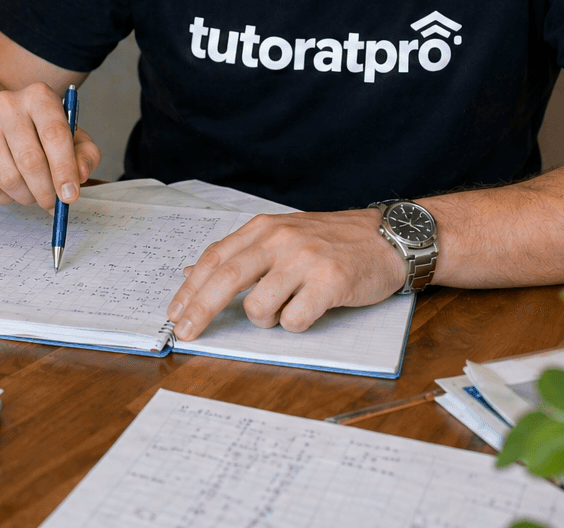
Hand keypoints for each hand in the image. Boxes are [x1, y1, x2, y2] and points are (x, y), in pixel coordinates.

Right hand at [0, 83, 100, 210]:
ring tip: (32, 194)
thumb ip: (85, 154)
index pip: (54, 134)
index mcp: (39, 96)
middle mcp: (7, 104)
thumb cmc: (41, 132)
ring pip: (7, 177)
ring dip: (25, 197)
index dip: (64, 170)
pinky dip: (4, 198)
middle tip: (52, 205)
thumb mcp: (71, 136)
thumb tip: (81, 175)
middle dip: (45, 191)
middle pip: (30, 160)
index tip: (70, 196)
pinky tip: (11, 189)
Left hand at [165, 210, 407, 340]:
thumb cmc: (332, 241)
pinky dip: (295, 325)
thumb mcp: (282, 236)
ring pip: (259, 307)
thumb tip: (193, 274)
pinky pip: (294, 320)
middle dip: (200, 311)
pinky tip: (310, 310)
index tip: (175, 313)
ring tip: (286, 308)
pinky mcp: (329, 282)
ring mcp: (305, 260)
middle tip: (186, 334)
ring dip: (265, 320)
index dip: (190, 289)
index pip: (215, 258)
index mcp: (264, 228)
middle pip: (226, 279)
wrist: (388, 237)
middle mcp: (280, 239)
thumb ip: (241, 253)